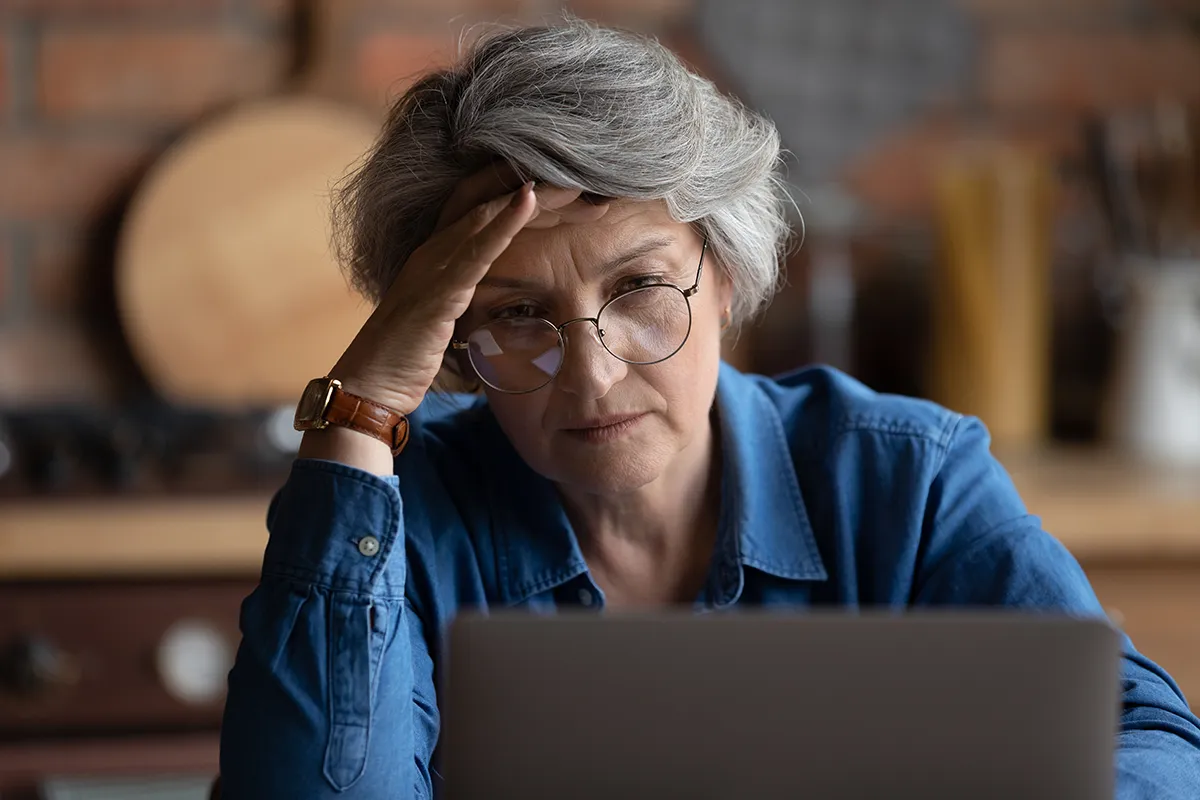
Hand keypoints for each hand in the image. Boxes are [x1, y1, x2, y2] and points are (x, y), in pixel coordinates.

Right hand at [327, 165, 609, 415]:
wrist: (370, 387)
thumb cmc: (408, 360)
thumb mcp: (447, 324)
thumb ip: (469, 307)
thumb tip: (506, 316)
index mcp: (435, 257)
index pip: (481, 209)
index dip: (521, 194)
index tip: (566, 191)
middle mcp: (432, 251)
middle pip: (487, 201)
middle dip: (534, 186)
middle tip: (583, 179)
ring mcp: (432, 266)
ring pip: (485, 214)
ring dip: (531, 196)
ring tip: (571, 181)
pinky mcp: (437, 290)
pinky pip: (475, 248)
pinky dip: (504, 221)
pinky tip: (529, 198)